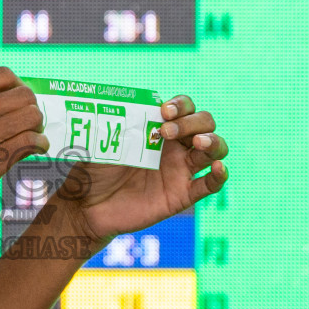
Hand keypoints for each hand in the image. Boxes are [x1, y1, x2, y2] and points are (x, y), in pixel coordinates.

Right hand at [0, 67, 47, 230]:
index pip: (3, 75)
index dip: (18, 86)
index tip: (19, 99)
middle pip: (23, 94)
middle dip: (31, 107)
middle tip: (29, 121)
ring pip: (32, 116)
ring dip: (38, 126)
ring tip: (33, 136)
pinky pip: (30, 141)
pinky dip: (40, 144)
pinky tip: (36, 149)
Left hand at [49, 95, 227, 248]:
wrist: (88, 205)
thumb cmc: (94, 169)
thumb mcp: (102, 141)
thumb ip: (114, 122)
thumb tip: (112, 102)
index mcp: (159, 127)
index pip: (184, 107)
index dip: (180, 105)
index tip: (163, 112)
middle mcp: (175, 146)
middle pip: (205, 124)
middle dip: (192, 122)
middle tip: (166, 132)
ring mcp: (181, 170)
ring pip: (214, 149)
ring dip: (212, 142)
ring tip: (198, 143)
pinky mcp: (182, 195)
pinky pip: (209, 185)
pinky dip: (220, 175)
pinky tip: (218, 168)